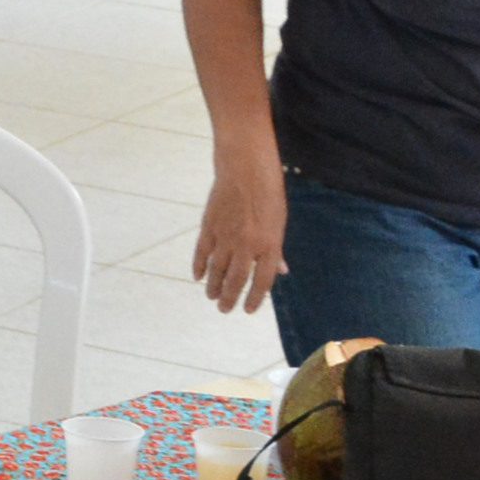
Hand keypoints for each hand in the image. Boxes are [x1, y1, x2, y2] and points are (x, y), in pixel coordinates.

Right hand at [191, 156, 287, 312]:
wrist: (245, 169)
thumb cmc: (268, 194)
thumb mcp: (279, 223)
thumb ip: (276, 250)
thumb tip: (280, 272)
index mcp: (269, 245)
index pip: (262, 281)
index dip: (255, 299)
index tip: (248, 310)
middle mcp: (246, 245)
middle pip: (236, 280)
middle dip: (230, 298)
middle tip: (224, 310)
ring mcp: (225, 236)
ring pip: (217, 270)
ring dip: (214, 286)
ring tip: (212, 297)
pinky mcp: (209, 226)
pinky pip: (202, 252)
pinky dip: (199, 266)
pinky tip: (198, 276)